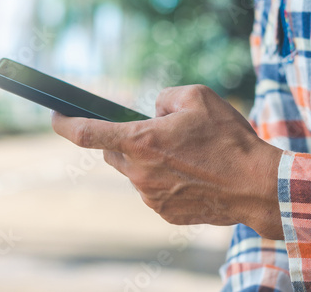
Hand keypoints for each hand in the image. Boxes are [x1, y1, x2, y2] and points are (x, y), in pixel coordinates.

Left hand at [52, 85, 283, 239]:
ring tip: (184, 156)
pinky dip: (163, 180)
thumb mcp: (197, 97)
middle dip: (126, 140)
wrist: (256, 186)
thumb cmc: (228, 139)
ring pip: (134, 172)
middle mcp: (139, 172)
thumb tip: (153, 111)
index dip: (65, 124)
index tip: (54, 116)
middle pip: (114, 153)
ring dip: (148, 161)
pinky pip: (152, 190)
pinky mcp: (164, 213)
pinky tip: (190, 175)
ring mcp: (150, 196)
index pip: (87, 133)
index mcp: (141, 141)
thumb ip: (164, 97)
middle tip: (155, 133)